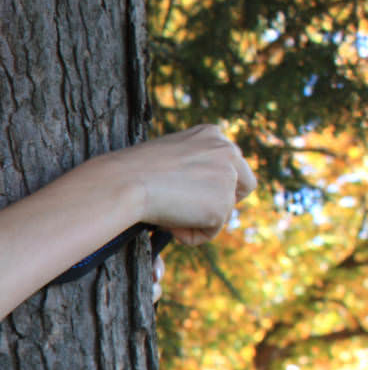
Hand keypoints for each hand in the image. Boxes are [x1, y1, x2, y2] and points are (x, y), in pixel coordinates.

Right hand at [96, 124, 255, 244]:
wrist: (125, 181)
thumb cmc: (131, 172)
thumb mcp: (166, 160)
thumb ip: (189, 170)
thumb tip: (193, 200)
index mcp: (211, 134)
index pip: (230, 163)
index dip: (213, 184)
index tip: (193, 195)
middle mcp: (227, 150)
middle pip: (244, 185)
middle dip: (221, 202)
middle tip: (191, 213)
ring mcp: (228, 177)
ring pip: (222, 212)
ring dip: (195, 220)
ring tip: (165, 214)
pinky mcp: (222, 205)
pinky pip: (210, 231)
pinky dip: (189, 235)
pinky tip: (167, 223)